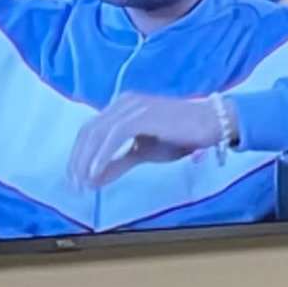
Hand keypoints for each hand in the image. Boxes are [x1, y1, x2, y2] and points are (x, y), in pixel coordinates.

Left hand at [70, 92, 233, 188]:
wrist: (213, 123)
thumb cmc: (182, 136)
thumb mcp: (144, 152)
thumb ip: (118, 162)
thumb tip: (94, 179)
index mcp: (121, 107)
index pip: (90, 130)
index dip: (78, 155)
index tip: (74, 178)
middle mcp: (123, 102)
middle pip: (88, 131)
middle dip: (77, 159)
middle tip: (74, 184)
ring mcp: (132, 106)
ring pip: (98, 133)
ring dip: (86, 160)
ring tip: (84, 182)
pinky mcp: (142, 115)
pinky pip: (115, 136)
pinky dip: (103, 155)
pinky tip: (96, 172)